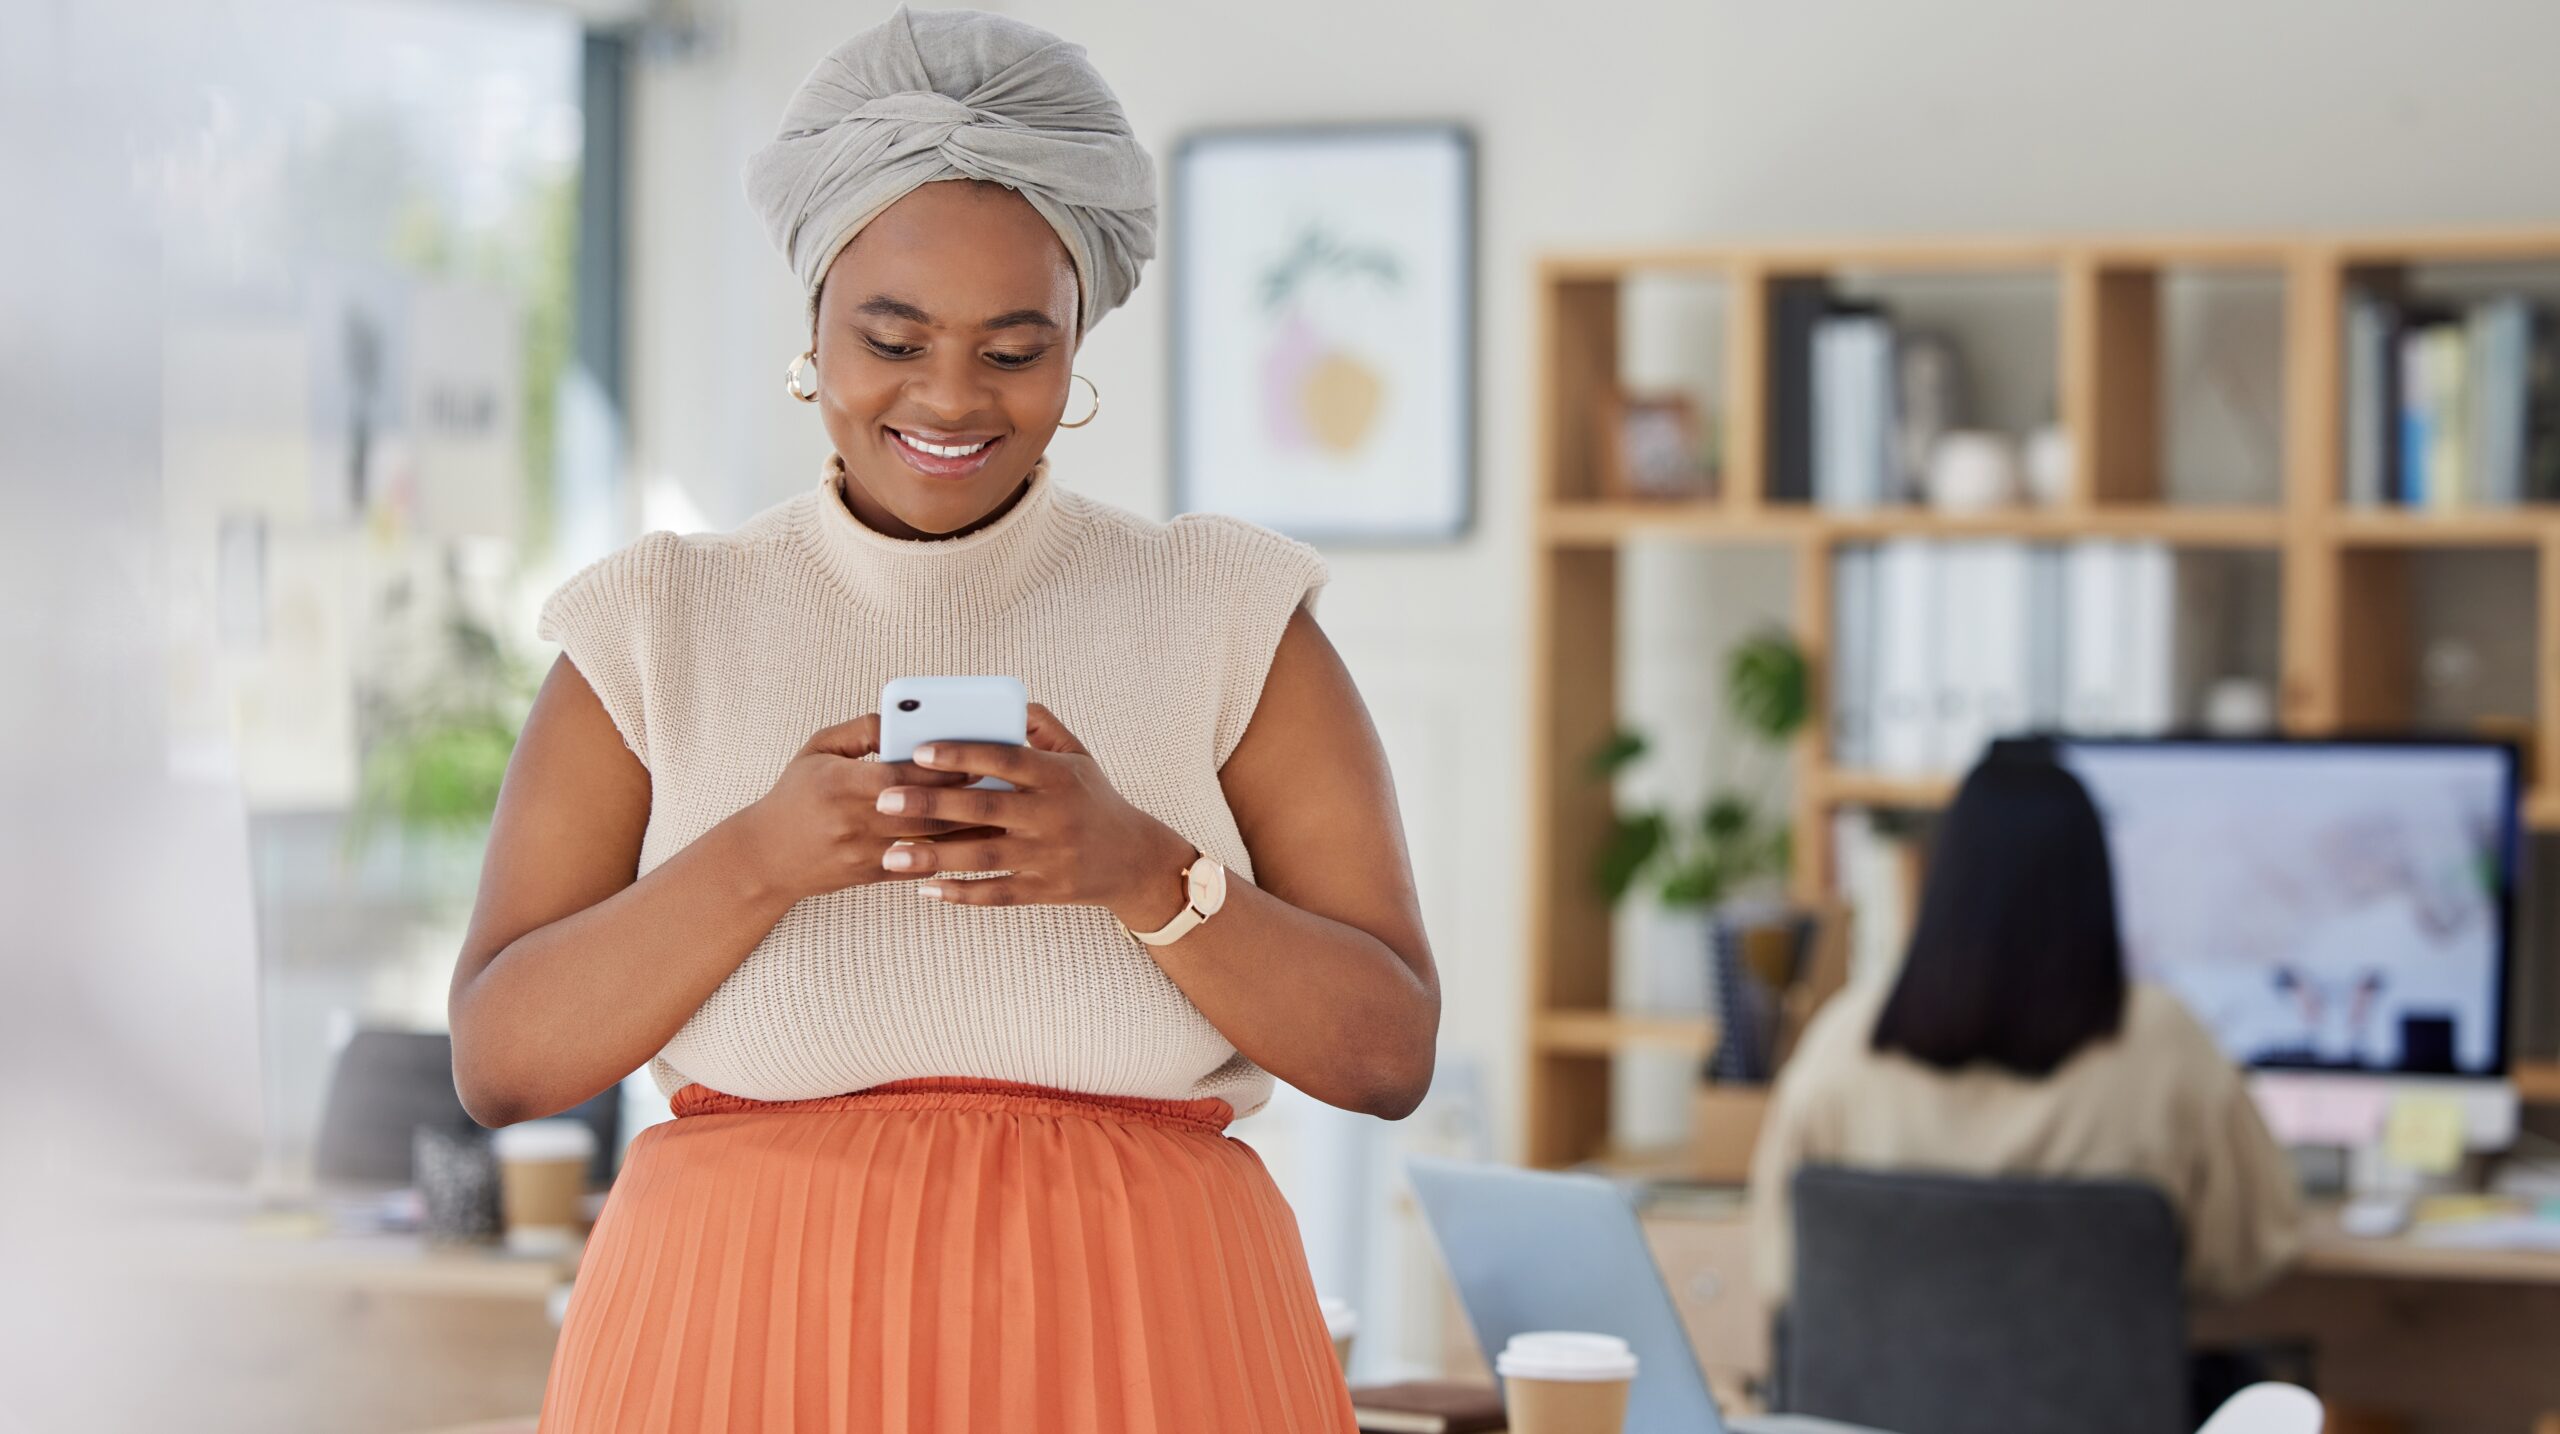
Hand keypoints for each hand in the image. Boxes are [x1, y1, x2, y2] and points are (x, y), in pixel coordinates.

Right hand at [733, 713, 980, 901]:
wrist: (766, 857)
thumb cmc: (794, 796)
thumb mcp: (818, 750)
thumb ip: (862, 731)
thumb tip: (903, 719)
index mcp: (842, 785)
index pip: (903, 777)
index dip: (941, 770)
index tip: (973, 760)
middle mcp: (856, 822)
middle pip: (923, 811)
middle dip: (964, 799)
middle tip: (998, 785)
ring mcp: (865, 854)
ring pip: (928, 843)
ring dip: (966, 830)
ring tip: (999, 814)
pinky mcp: (872, 875)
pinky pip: (919, 866)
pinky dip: (949, 856)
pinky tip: (976, 844)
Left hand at [872, 702, 1192, 923]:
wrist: (1133, 858)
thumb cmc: (1094, 799)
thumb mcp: (1078, 755)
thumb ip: (1041, 725)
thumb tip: (1003, 704)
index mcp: (1056, 776)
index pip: (1004, 759)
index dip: (961, 755)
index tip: (917, 750)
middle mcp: (1051, 816)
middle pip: (984, 809)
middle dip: (931, 805)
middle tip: (884, 801)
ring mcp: (1047, 857)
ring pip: (984, 857)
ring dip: (935, 857)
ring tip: (891, 854)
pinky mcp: (1044, 890)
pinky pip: (997, 893)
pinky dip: (961, 893)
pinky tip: (927, 889)